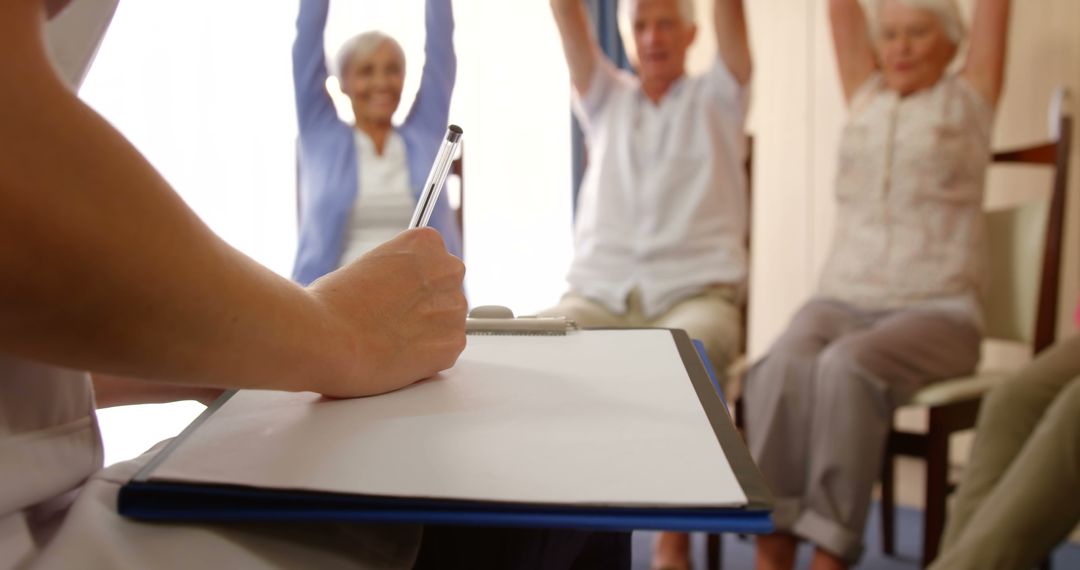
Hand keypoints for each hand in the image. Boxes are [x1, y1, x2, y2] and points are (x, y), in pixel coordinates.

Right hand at [307, 228, 466, 397]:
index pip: (437, 263)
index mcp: (427, 242)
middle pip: (447, 291)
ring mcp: (454, 307)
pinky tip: (399, 355)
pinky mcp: (453, 343)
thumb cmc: (332, 305)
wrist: (326, 337)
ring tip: (391, 339)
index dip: (414, 283)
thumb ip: (398, 273)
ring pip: (449, 322)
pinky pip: (447, 350)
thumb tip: (402, 291)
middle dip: (426, 306)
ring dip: (428, 332)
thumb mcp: (369, 266)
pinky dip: (428, 358)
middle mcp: (448, 269)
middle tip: (393, 320)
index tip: (399, 294)